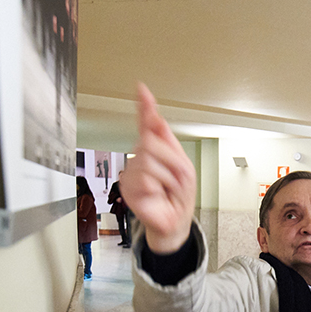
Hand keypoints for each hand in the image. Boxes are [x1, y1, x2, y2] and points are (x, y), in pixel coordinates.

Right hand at [122, 84, 196, 252]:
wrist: (175, 221)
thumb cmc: (178, 195)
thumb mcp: (183, 165)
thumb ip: (168, 141)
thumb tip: (157, 118)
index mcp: (154, 149)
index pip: (147, 124)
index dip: (144, 106)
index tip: (142, 90)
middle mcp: (140, 158)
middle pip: (150, 142)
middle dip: (171, 161)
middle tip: (177, 178)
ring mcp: (132, 173)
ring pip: (149, 161)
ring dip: (168, 177)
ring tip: (168, 189)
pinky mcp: (128, 189)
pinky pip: (145, 179)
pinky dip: (158, 188)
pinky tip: (158, 195)